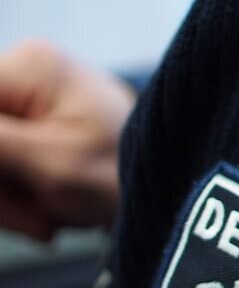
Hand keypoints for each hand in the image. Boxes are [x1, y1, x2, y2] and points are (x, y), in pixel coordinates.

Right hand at [0, 41, 135, 240]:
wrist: (172, 187)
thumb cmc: (123, 172)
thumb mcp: (49, 163)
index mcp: (27, 67)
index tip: (6, 194)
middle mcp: (23, 73)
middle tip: (37, 220)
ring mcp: (28, 100)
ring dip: (8, 201)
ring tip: (51, 218)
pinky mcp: (31, 127)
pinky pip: (1, 165)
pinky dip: (18, 198)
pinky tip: (49, 213)